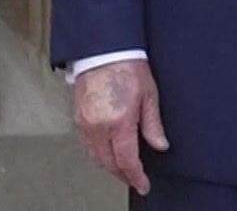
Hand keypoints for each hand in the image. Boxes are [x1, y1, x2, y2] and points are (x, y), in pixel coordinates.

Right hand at [72, 59, 169, 195]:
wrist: (104, 52)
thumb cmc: (129, 68)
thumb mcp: (149, 96)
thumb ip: (153, 125)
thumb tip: (160, 145)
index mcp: (119, 121)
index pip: (127, 160)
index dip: (136, 176)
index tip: (143, 185)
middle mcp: (98, 126)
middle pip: (109, 163)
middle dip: (123, 175)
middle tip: (135, 180)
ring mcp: (85, 124)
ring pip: (95, 157)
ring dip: (109, 167)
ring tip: (124, 170)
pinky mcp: (77, 119)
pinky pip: (87, 145)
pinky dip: (98, 155)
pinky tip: (108, 154)